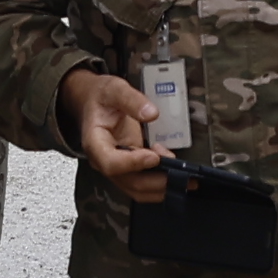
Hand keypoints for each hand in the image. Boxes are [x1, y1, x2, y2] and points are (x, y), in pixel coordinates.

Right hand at [62, 63, 171, 204]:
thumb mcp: (115, 89)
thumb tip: (151, 114)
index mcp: (95, 142)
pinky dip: (160, 182)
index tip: (154, 156)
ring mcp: (116, 167)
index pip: (110, 162)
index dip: (133, 163)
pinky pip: (143, 183)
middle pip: (127, 181)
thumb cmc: (101, 97)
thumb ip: (131, 100)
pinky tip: (175, 171)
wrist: (94, 102)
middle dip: (155, 181)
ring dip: (160, 186)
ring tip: (183, 174)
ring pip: (136, 188)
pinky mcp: (128, 168)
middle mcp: (103, 160)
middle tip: (179, 171)